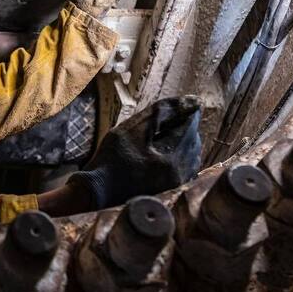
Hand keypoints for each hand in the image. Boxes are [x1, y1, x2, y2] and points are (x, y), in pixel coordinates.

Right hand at [65, 96, 202, 210]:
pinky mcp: (171, 190)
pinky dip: (182, 154)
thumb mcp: (131, 129)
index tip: (186, 102)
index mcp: (171, 159)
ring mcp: (176, 185)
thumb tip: (192, 101)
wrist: (99, 190)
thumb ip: (161, 112)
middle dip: (186, 126)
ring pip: (193, 155)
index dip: (188, 112)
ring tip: (169, 131)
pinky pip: (188, 168)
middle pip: (194, 142)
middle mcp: (179, 174)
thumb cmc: (111, 158)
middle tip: (172, 115)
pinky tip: (168, 149)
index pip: (189, 128)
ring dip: (185, 140)